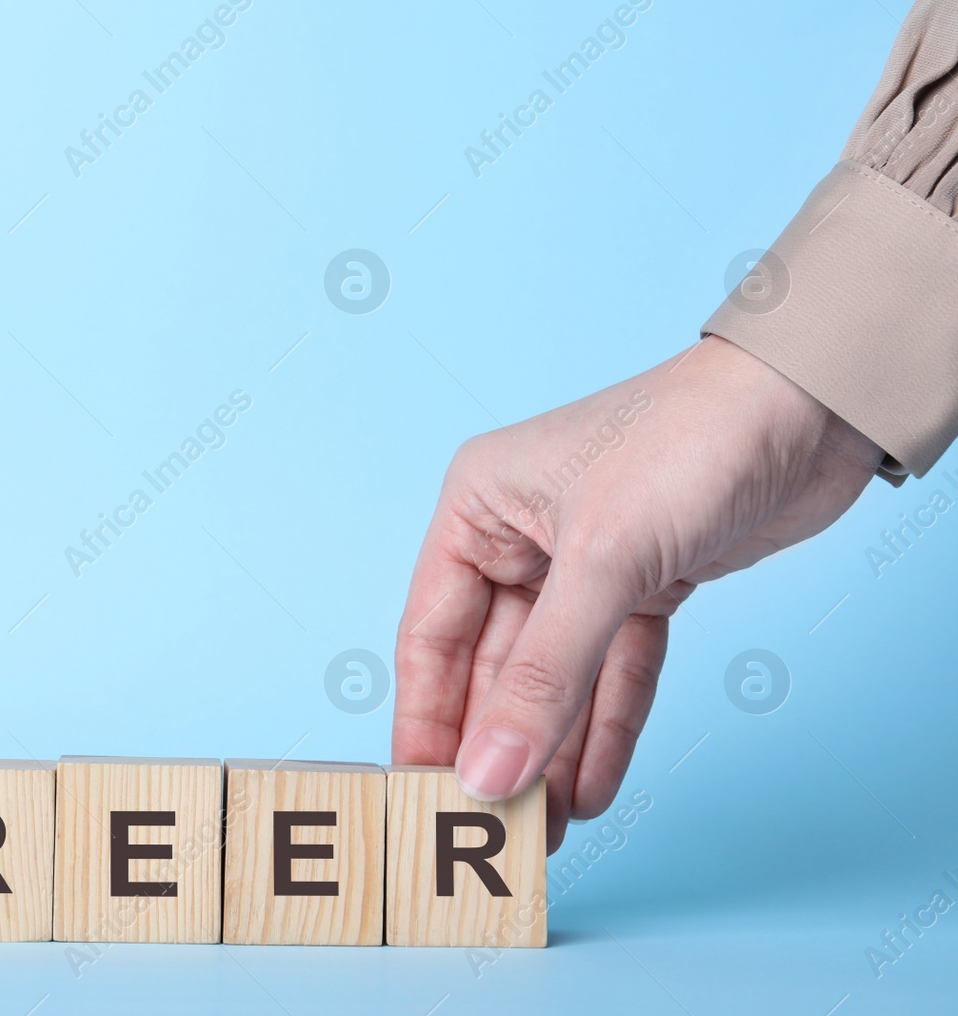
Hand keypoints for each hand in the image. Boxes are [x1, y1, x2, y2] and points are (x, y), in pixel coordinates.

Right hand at [391, 335, 881, 851]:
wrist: (814, 405)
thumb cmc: (689, 438)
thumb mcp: (605, 560)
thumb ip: (547, 674)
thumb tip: (489, 771)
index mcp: (479, 508)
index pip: (431, 633)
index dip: (426, 718)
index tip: (424, 794)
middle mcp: (521, 538)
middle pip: (494, 667)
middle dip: (499, 747)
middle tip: (492, 830)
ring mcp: (584, 566)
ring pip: (557, 679)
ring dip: (554, 752)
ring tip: (545, 832)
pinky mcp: (647, 586)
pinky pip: (614, 673)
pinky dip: (609, 727)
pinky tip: (594, 787)